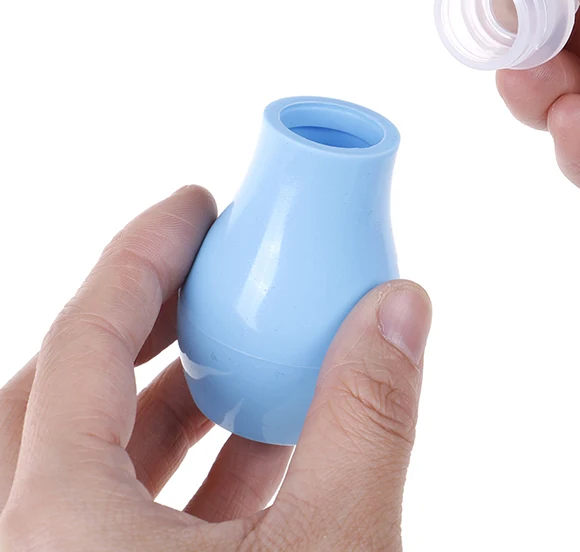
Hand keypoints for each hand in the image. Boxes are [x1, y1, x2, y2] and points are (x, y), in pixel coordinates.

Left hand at [0, 187, 431, 550]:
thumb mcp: (337, 546)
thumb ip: (368, 415)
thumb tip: (399, 308)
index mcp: (57, 525)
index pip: (84, 341)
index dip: (145, 252)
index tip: (198, 205)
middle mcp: (32, 547)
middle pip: (55, 390)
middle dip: (140, 314)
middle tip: (208, 274)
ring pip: (82, 456)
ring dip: (163, 391)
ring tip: (242, 350)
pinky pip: (115, 515)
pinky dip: (182, 465)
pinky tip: (264, 446)